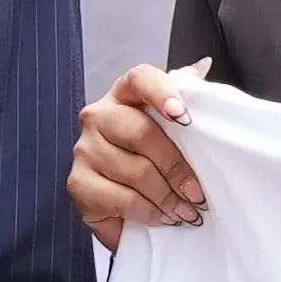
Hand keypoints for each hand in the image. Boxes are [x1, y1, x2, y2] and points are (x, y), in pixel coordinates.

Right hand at [70, 58, 206, 245]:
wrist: (124, 202)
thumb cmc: (154, 158)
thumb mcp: (175, 128)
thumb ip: (187, 96)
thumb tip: (204, 65)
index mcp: (125, 94)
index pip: (140, 79)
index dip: (162, 93)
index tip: (184, 116)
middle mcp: (98, 116)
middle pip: (141, 133)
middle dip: (176, 166)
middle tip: (197, 192)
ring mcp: (83, 149)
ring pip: (134, 170)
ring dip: (166, 196)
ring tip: (185, 210)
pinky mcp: (77, 183)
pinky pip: (119, 197)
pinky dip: (146, 211)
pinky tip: (160, 216)